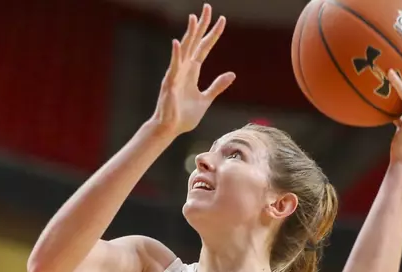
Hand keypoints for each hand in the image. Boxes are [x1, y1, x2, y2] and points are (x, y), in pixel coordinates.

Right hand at [151, 3, 234, 136]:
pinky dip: (176, 55)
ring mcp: (176, 74)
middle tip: (208, 7)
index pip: (204, 48)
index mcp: (193, 71)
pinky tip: (178, 43)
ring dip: (189, 34)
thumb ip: (217, 86)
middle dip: (202, 26)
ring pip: (184, 50)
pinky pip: (173, 67)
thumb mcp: (206, 99)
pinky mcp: (170, 84)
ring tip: (194, 18)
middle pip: (195, 42)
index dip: (213, 34)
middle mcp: (184, 68)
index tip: (222, 20)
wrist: (170, 129)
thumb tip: (232, 74)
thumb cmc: (184, 116)